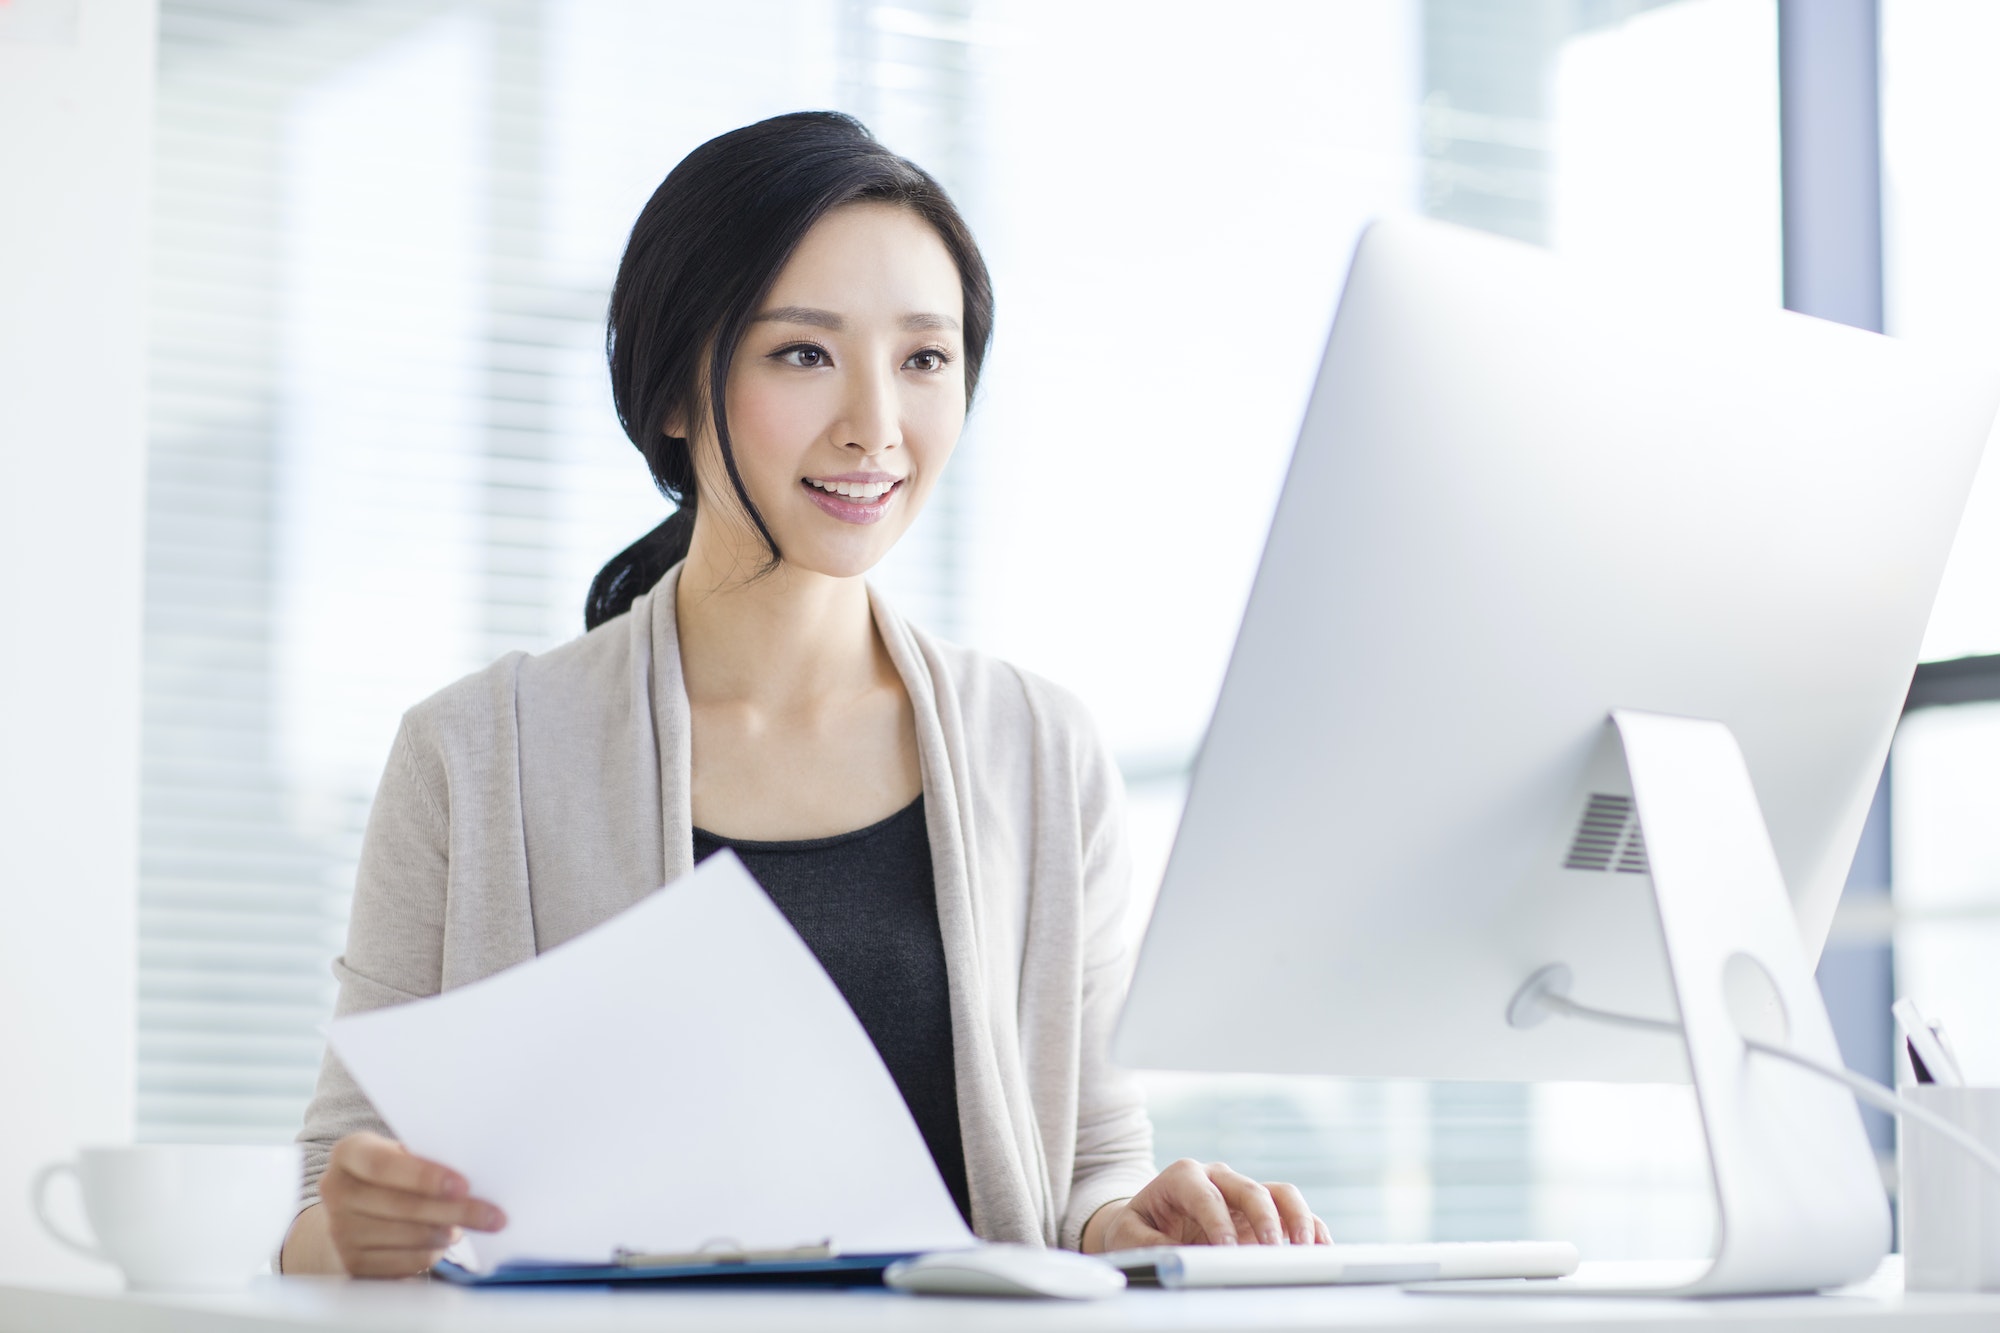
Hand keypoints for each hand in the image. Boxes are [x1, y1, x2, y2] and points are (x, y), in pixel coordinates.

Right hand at [306, 1132, 506, 1276]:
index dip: (425, 1176)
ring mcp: (340, 1230)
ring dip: (445, 1233)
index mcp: (349, 1153)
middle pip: (403, 1205)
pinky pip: (404, 1262)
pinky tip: (441, 1243)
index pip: (383, 1165)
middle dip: (455, 1211)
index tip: (464, 1185)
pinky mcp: (352, 1262)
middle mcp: (336, 1190)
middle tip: (493, 1216)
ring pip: (408, 1236)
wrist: (350, 1213)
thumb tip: (474, 1169)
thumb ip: (424, 1157)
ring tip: (461, 1227)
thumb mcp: (398, 1155)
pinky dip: (431, 1254)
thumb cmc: (390, 1175)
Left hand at [1082, 1159, 1330, 1251]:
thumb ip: (1146, 1245)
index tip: (1227, 1251)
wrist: (1148, 1222)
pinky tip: (1320, 1250)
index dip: (1218, 1221)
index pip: (1205, 1195)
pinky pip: (1293, 1213)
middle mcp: (1219, 1179)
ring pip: (1280, 1193)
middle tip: (1270, 1253)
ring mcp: (1243, 1194)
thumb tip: (1170, 1260)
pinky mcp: (1262, 1213)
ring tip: (1304, 1250)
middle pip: (1250, 1189)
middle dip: (1263, 1220)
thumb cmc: (1137, 1226)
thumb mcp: (1128, 1234)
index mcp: (1184, 1177)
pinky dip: (1311, 1228)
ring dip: (1296, 1219)